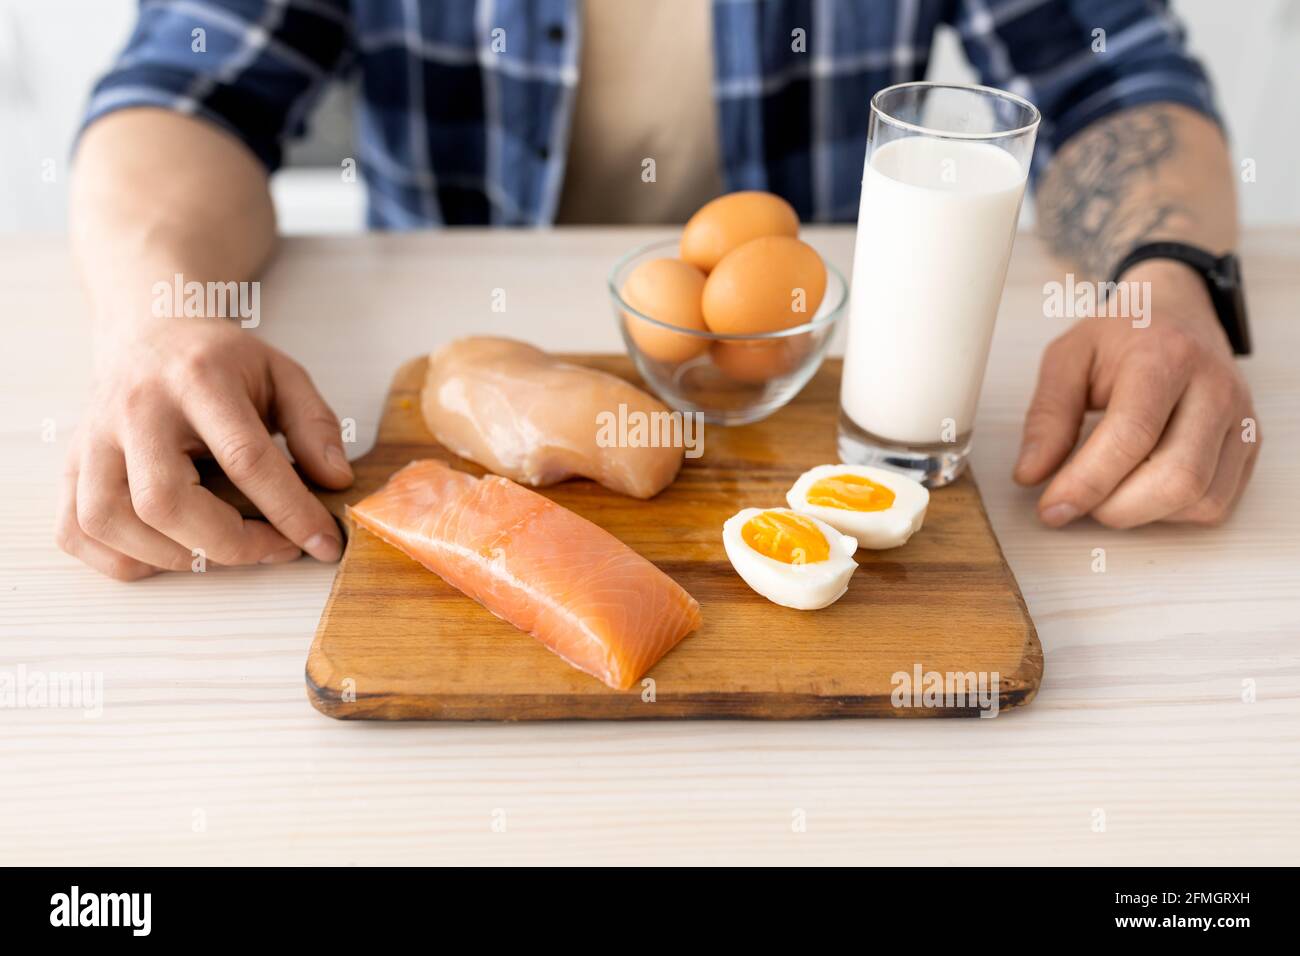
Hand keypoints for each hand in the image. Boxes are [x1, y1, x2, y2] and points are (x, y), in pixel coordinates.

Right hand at [57, 319, 353, 579]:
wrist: (150, 331)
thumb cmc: (221, 363)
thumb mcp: (282, 375)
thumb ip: (314, 425)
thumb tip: (335, 482)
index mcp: (197, 379)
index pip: (244, 458)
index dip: (289, 510)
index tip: (323, 542)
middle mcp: (134, 409)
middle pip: (164, 501)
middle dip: (229, 543)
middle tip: (274, 547)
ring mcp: (91, 437)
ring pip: (111, 522)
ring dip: (176, 556)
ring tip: (225, 549)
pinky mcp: (70, 464)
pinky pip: (76, 532)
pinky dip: (122, 560)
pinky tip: (170, 551)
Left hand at [1014, 260, 1259, 528]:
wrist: (1178, 311)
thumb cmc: (1123, 335)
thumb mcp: (1068, 357)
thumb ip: (1046, 416)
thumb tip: (1031, 475)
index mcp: (1165, 356)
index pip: (1131, 436)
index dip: (1087, 483)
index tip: (1052, 508)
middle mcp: (1214, 388)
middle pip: (1177, 479)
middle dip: (1116, 508)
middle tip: (1077, 502)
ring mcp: (1239, 418)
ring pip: (1200, 499)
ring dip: (1143, 514)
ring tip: (1107, 491)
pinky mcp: (1248, 444)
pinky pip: (1216, 503)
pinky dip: (1171, 513)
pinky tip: (1142, 489)